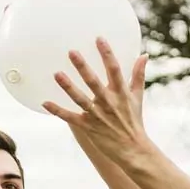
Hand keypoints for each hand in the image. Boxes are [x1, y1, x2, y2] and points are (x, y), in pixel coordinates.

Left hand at [43, 38, 152, 168]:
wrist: (132, 149)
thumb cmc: (133, 121)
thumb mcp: (137, 97)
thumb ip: (138, 75)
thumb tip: (144, 55)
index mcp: (121, 93)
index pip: (114, 70)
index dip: (107, 54)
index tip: (99, 39)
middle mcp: (108, 102)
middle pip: (93, 82)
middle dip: (82, 67)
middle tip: (71, 52)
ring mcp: (97, 115)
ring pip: (80, 99)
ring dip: (68, 87)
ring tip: (57, 74)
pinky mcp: (88, 127)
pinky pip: (70, 118)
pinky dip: (58, 111)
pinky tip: (45, 103)